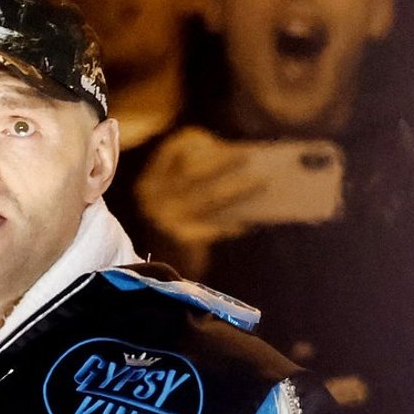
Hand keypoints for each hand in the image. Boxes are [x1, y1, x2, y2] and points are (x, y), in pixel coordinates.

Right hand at [134, 127, 266, 267]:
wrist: (157, 275)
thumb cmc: (178, 225)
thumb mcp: (176, 199)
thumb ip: (196, 179)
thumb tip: (243, 161)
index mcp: (150, 181)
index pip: (174, 150)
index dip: (199, 142)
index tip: (217, 138)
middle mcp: (152, 197)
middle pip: (195, 172)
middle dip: (224, 162)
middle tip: (250, 155)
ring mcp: (164, 218)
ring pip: (210, 198)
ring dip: (239, 189)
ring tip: (264, 183)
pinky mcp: (179, 238)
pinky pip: (214, 227)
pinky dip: (234, 223)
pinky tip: (252, 220)